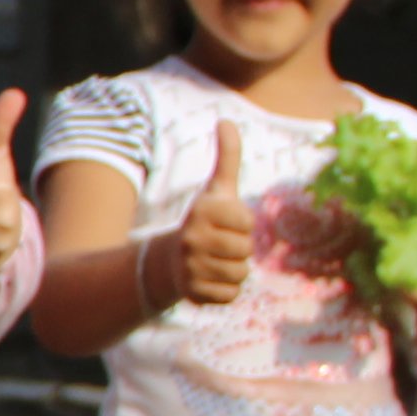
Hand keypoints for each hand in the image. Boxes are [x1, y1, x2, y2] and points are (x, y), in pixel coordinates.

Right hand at [172, 122, 256, 306]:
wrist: (168, 260)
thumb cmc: (204, 220)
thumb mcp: (217, 188)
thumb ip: (227, 157)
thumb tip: (226, 120)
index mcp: (202, 211)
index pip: (248, 222)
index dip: (242, 224)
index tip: (224, 223)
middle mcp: (193, 238)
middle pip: (246, 250)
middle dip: (239, 249)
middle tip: (219, 245)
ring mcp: (190, 267)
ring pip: (240, 273)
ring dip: (232, 270)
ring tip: (214, 262)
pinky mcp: (192, 292)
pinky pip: (230, 295)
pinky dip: (224, 290)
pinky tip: (208, 279)